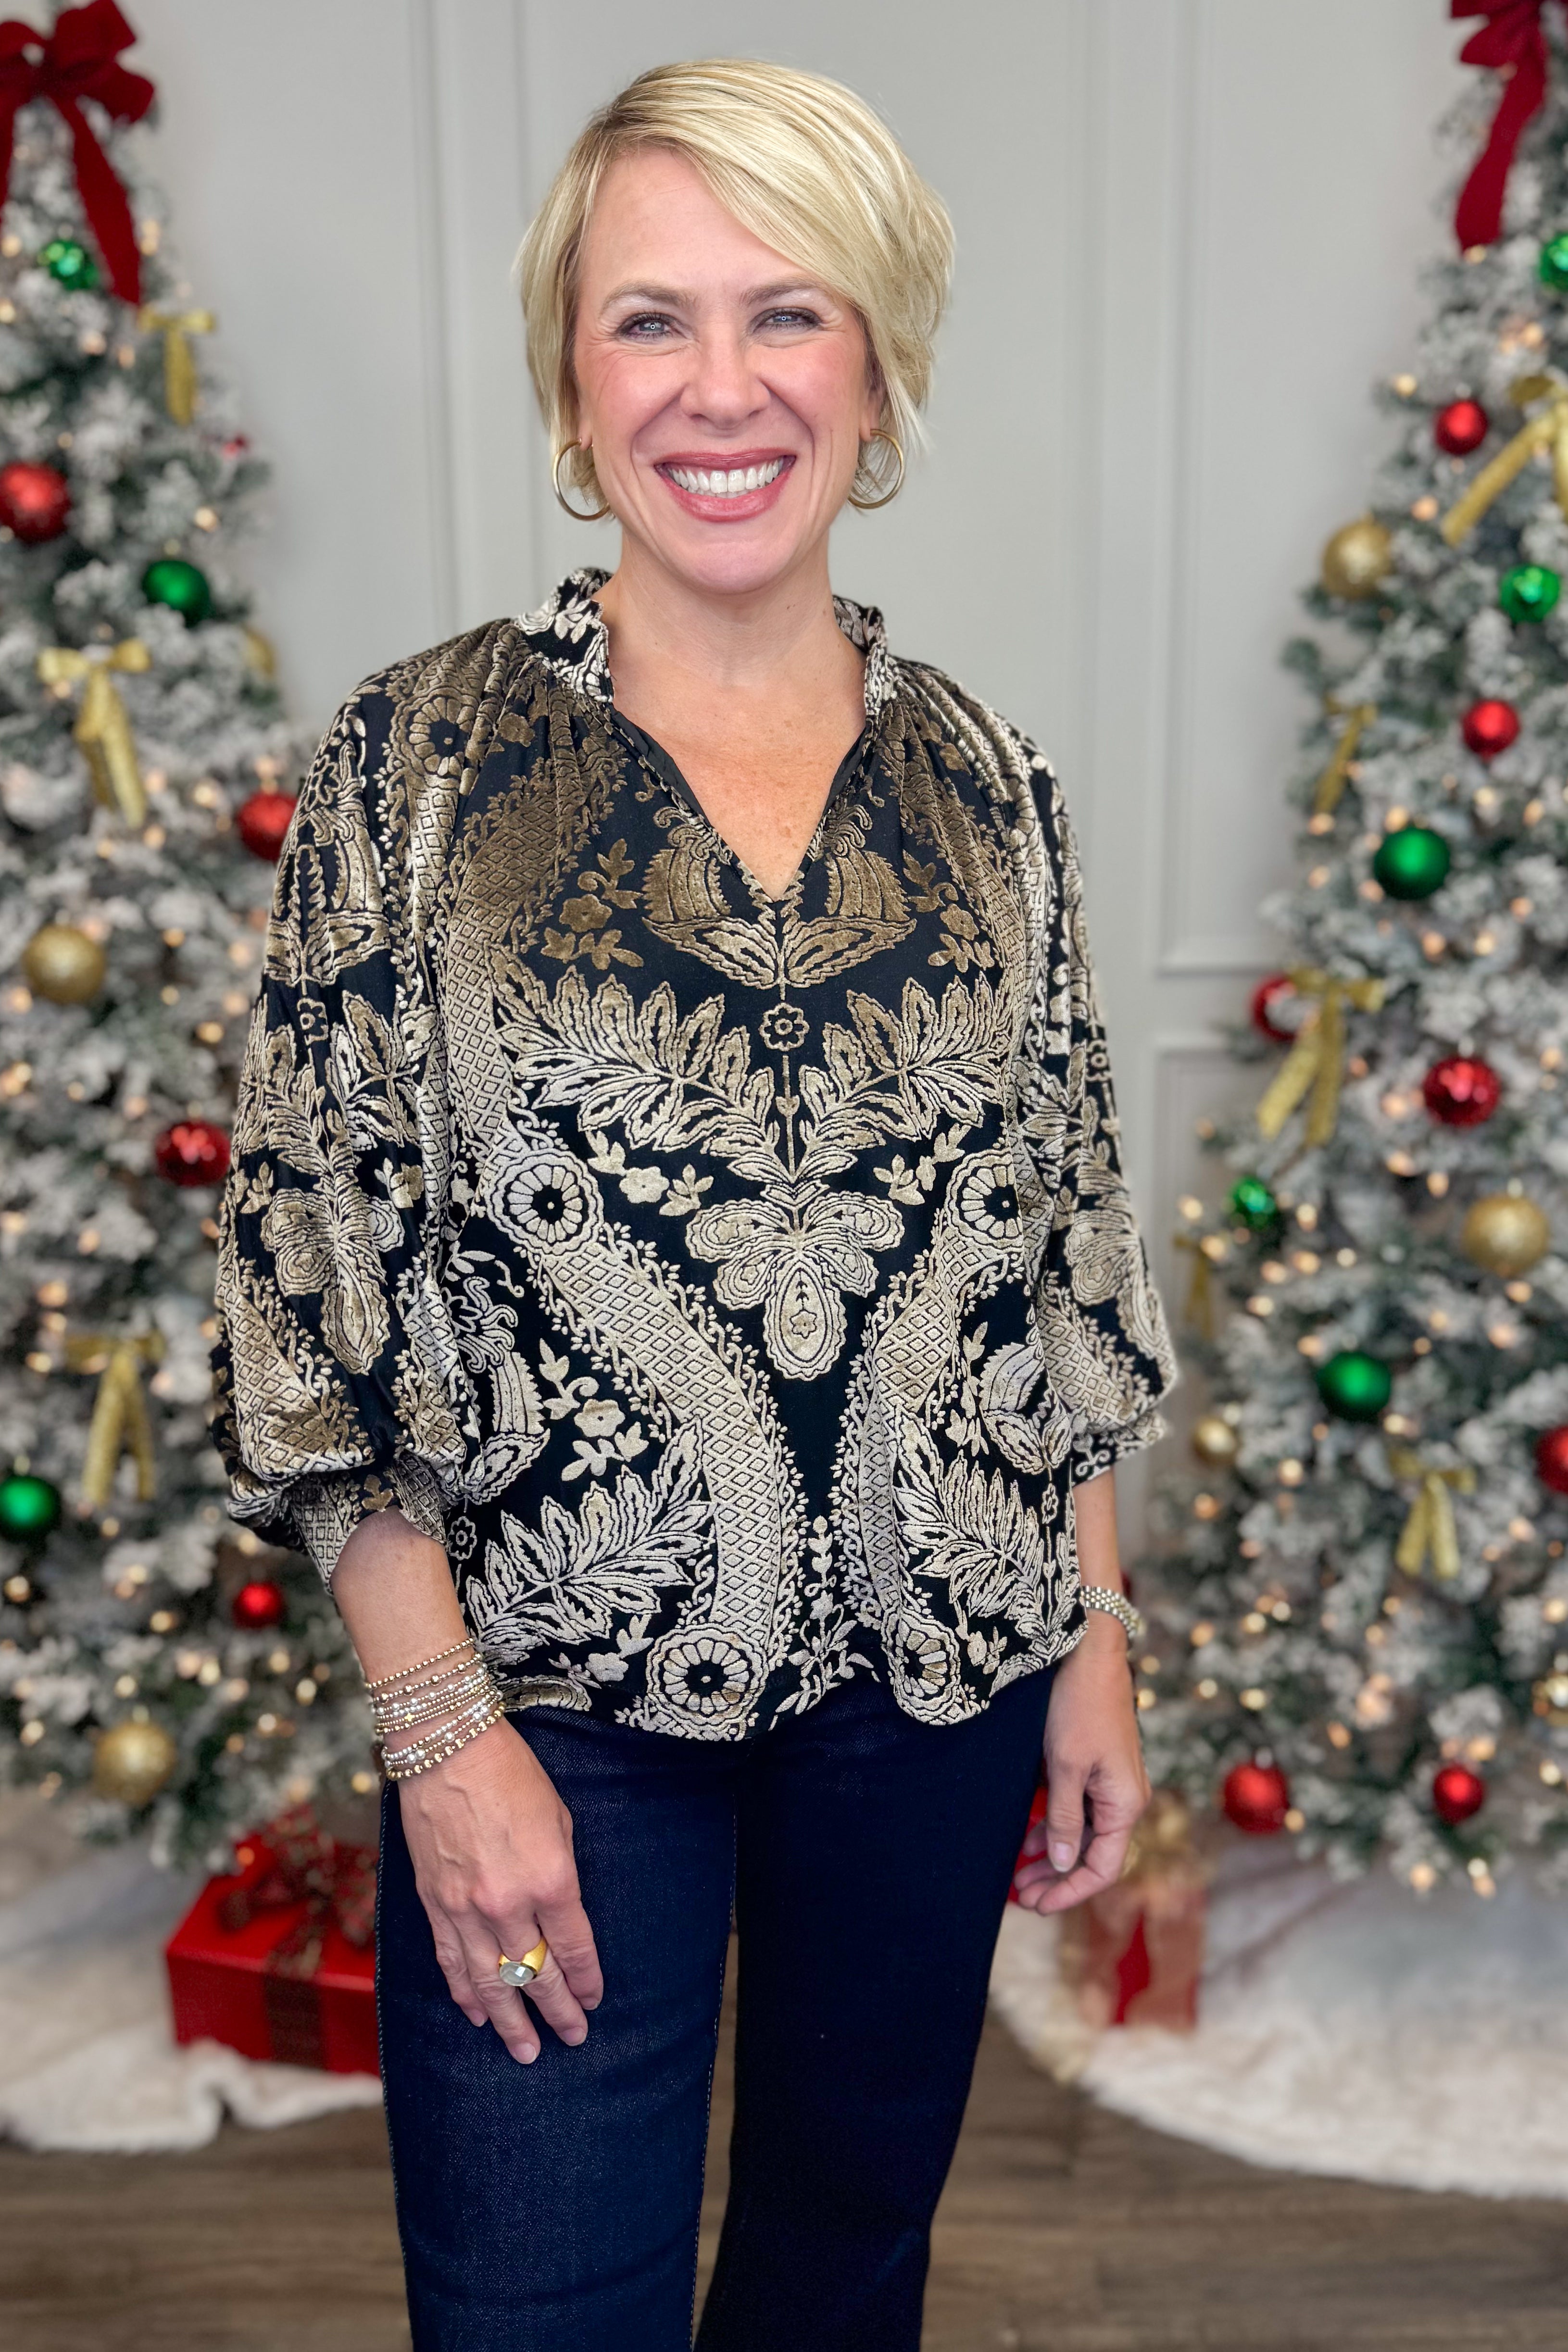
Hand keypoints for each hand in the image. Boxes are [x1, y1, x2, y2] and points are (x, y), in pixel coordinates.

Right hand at [395, 1715, 603, 2062]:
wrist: (448, 1748)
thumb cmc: (512, 1774)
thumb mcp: (558, 1820)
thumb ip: (561, 1875)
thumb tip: (561, 1918)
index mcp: (549, 1879)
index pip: (574, 1948)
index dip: (586, 1980)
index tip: (594, 2001)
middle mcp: (507, 1903)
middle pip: (536, 1974)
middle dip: (556, 2011)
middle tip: (572, 2038)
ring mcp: (465, 1907)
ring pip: (490, 1981)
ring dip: (510, 2020)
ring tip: (525, 2051)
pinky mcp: (434, 1903)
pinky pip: (451, 1961)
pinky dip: (465, 1993)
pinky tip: (477, 2015)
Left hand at [1012, 1617, 1149, 1914]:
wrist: (1088, 1652)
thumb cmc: (1078, 1705)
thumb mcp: (1065, 1767)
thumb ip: (1064, 1818)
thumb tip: (1063, 1864)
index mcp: (1125, 1804)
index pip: (1103, 1867)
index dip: (1070, 1892)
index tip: (1037, 1905)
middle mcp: (1124, 1799)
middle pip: (1093, 1855)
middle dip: (1057, 1879)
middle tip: (1019, 1895)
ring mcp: (1112, 1784)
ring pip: (1083, 1834)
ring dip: (1052, 1855)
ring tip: (1017, 1875)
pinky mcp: (1097, 1768)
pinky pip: (1078, 1810)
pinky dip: (1054, 1827)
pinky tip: (1028, 1839)